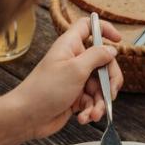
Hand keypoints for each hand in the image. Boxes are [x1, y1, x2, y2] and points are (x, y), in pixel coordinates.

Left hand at [9, 17, 122, 138]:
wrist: (27, 117)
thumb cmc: (45, 90)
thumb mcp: (76, 69)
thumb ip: (97, 56)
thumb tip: (112, 49)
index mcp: (71, 46)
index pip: (89, 26)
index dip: (104, 29)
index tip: (118, 40)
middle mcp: (74, 60)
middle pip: (103, 62)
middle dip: (109, 81)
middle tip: (111, 93)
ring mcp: (75, 79)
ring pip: (100, 86)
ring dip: (100, 102)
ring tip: (94, 113)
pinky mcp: (75, 97)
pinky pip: (92, 101)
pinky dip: (91, 110)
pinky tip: (84, 117)